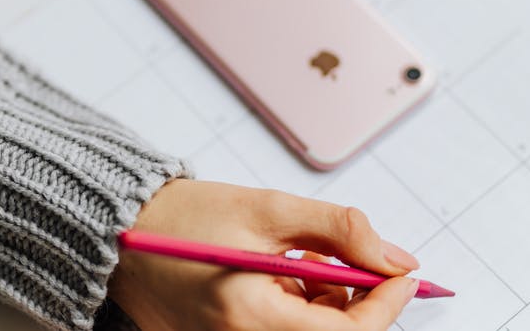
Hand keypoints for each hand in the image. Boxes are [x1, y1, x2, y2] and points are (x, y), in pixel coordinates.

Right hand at [109, 180, 420, 329]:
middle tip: (346, 258)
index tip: (404, 273)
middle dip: (356, 302)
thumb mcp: (268, 210)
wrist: (124, 237)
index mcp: (251, 319)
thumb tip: (397, 258)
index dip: (387, 306)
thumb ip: (339, 231)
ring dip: (327, 301)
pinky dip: (300, 306)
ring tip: (300, 257)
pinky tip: (282, 272)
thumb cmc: (186, 219)